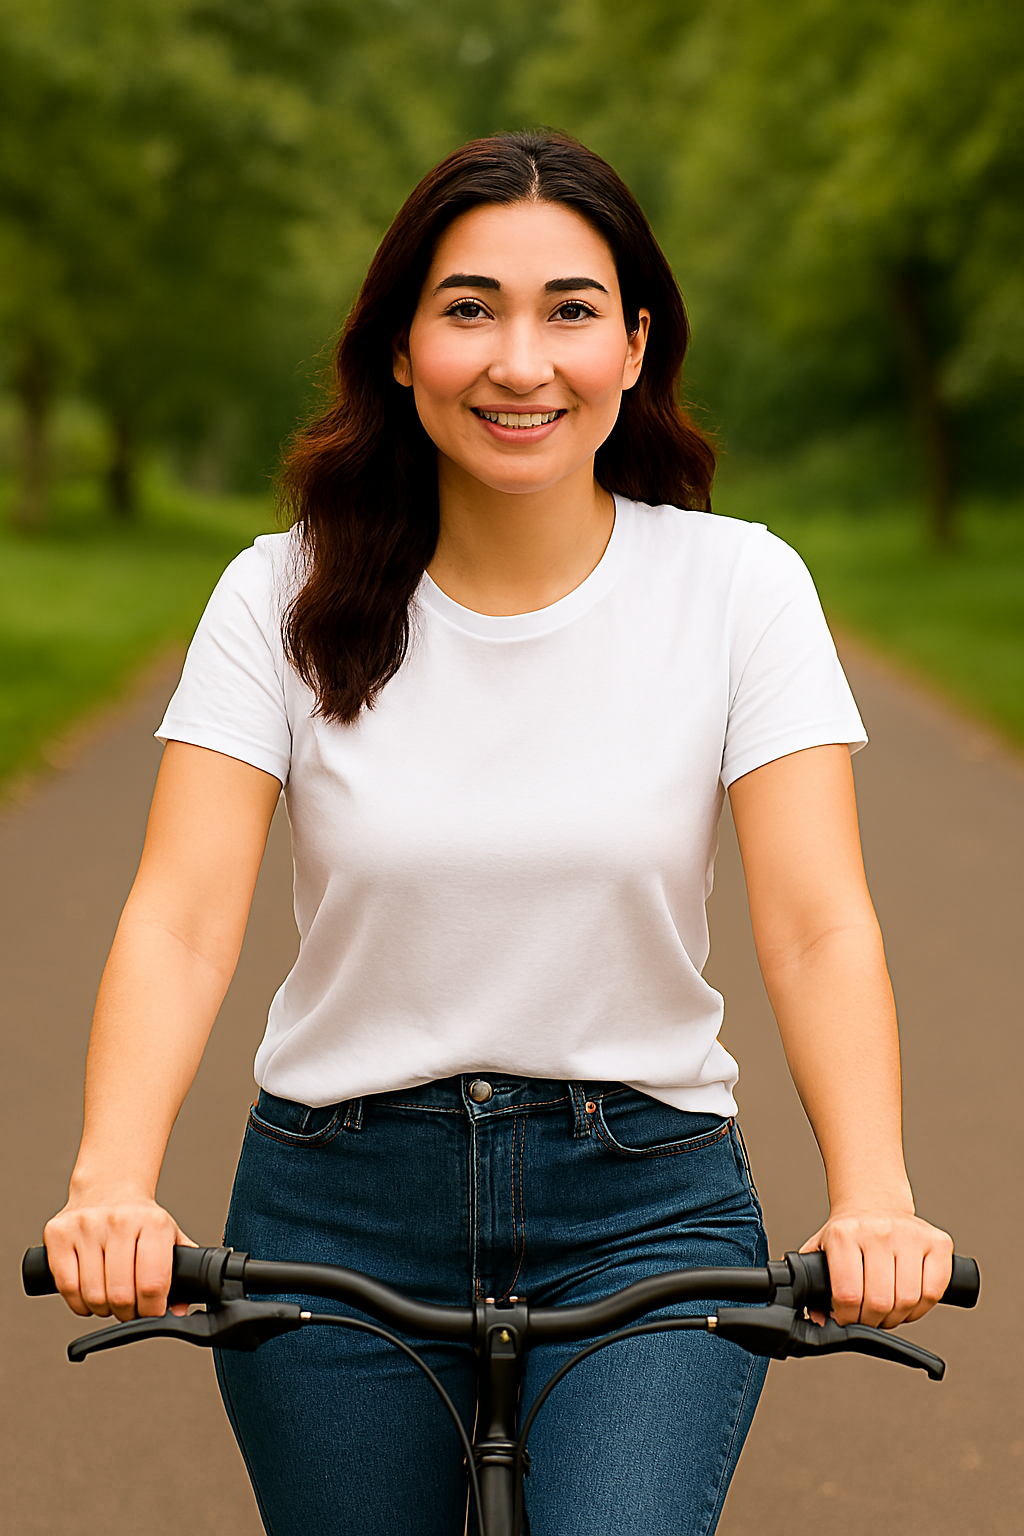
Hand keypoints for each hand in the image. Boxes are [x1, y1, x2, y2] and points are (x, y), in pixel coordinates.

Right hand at [43, 1193, 195, 1321]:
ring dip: (103, 1309)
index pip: (152, 1284)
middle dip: (127, 1313)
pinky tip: (88, 1295)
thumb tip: (179, 1309)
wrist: (109, 1187)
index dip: (152, 1309)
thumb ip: (182, 1270)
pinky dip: (78, 1303)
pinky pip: (67, 1287)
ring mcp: (86, 1225)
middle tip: (129, 1308)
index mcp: (153, 1222)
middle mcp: (120, 1220)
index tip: (151, 1312)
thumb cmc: (140, 1218)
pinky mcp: (59, 1233)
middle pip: (121, 1295)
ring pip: (93, 1295)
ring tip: (110, 1300)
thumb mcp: (169, 1235)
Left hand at [800, 1208, 953, 1328]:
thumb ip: (812, 1284)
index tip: (845, 1318)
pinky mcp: (938, 1242)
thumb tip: (821, 1320)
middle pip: (879, 1301)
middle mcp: (878, 1230)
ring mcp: (910, 1234)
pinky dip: (921, 1308)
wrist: (875, 1202)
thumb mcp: (821, 1250)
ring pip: (908, 1300)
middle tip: (868, 1317)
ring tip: (886, 1311)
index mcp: (844, 1233)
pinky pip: (933, 1292)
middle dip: (872, 1321)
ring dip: (896, 1317)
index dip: (847, 1317)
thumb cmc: (850, 1232)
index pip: (848, 1294)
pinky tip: (908, 1302)